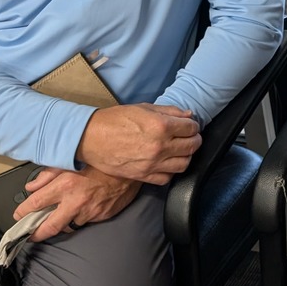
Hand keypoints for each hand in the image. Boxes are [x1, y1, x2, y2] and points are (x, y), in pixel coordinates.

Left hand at [13, 165, 141, 241]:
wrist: (129, 164)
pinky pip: (86, 221)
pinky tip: (81, 208)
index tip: (18, 215)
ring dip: (62, 222)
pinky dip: (80, 217)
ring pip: (69, 225)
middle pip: (50, 226)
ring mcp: (90, 211)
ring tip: (58, 217)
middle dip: (37, 234)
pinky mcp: (102, 216)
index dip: (23, 211)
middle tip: (30, 235)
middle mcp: (76, 201)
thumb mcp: (71, 160)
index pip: (37, 203)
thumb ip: (48, 174)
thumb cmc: (100, 159)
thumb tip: (32, 186)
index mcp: (66, 184)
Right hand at [76, 103, 201, 183]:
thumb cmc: (116, 119)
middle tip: (190, 137)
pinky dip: (171, 171)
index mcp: (161, 126)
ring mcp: (152, 163)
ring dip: (186, 156)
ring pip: (184, 164)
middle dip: (195, 140)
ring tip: (181, 150)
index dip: (193, 126)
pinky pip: (167, 178)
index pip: (191, 128)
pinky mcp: (143, 176)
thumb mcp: (144, 107)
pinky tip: (167, 163)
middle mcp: (160, 146)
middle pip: (191, 146)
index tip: (190, 126)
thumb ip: (169, 111)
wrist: (91, 138)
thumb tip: (188, 115)